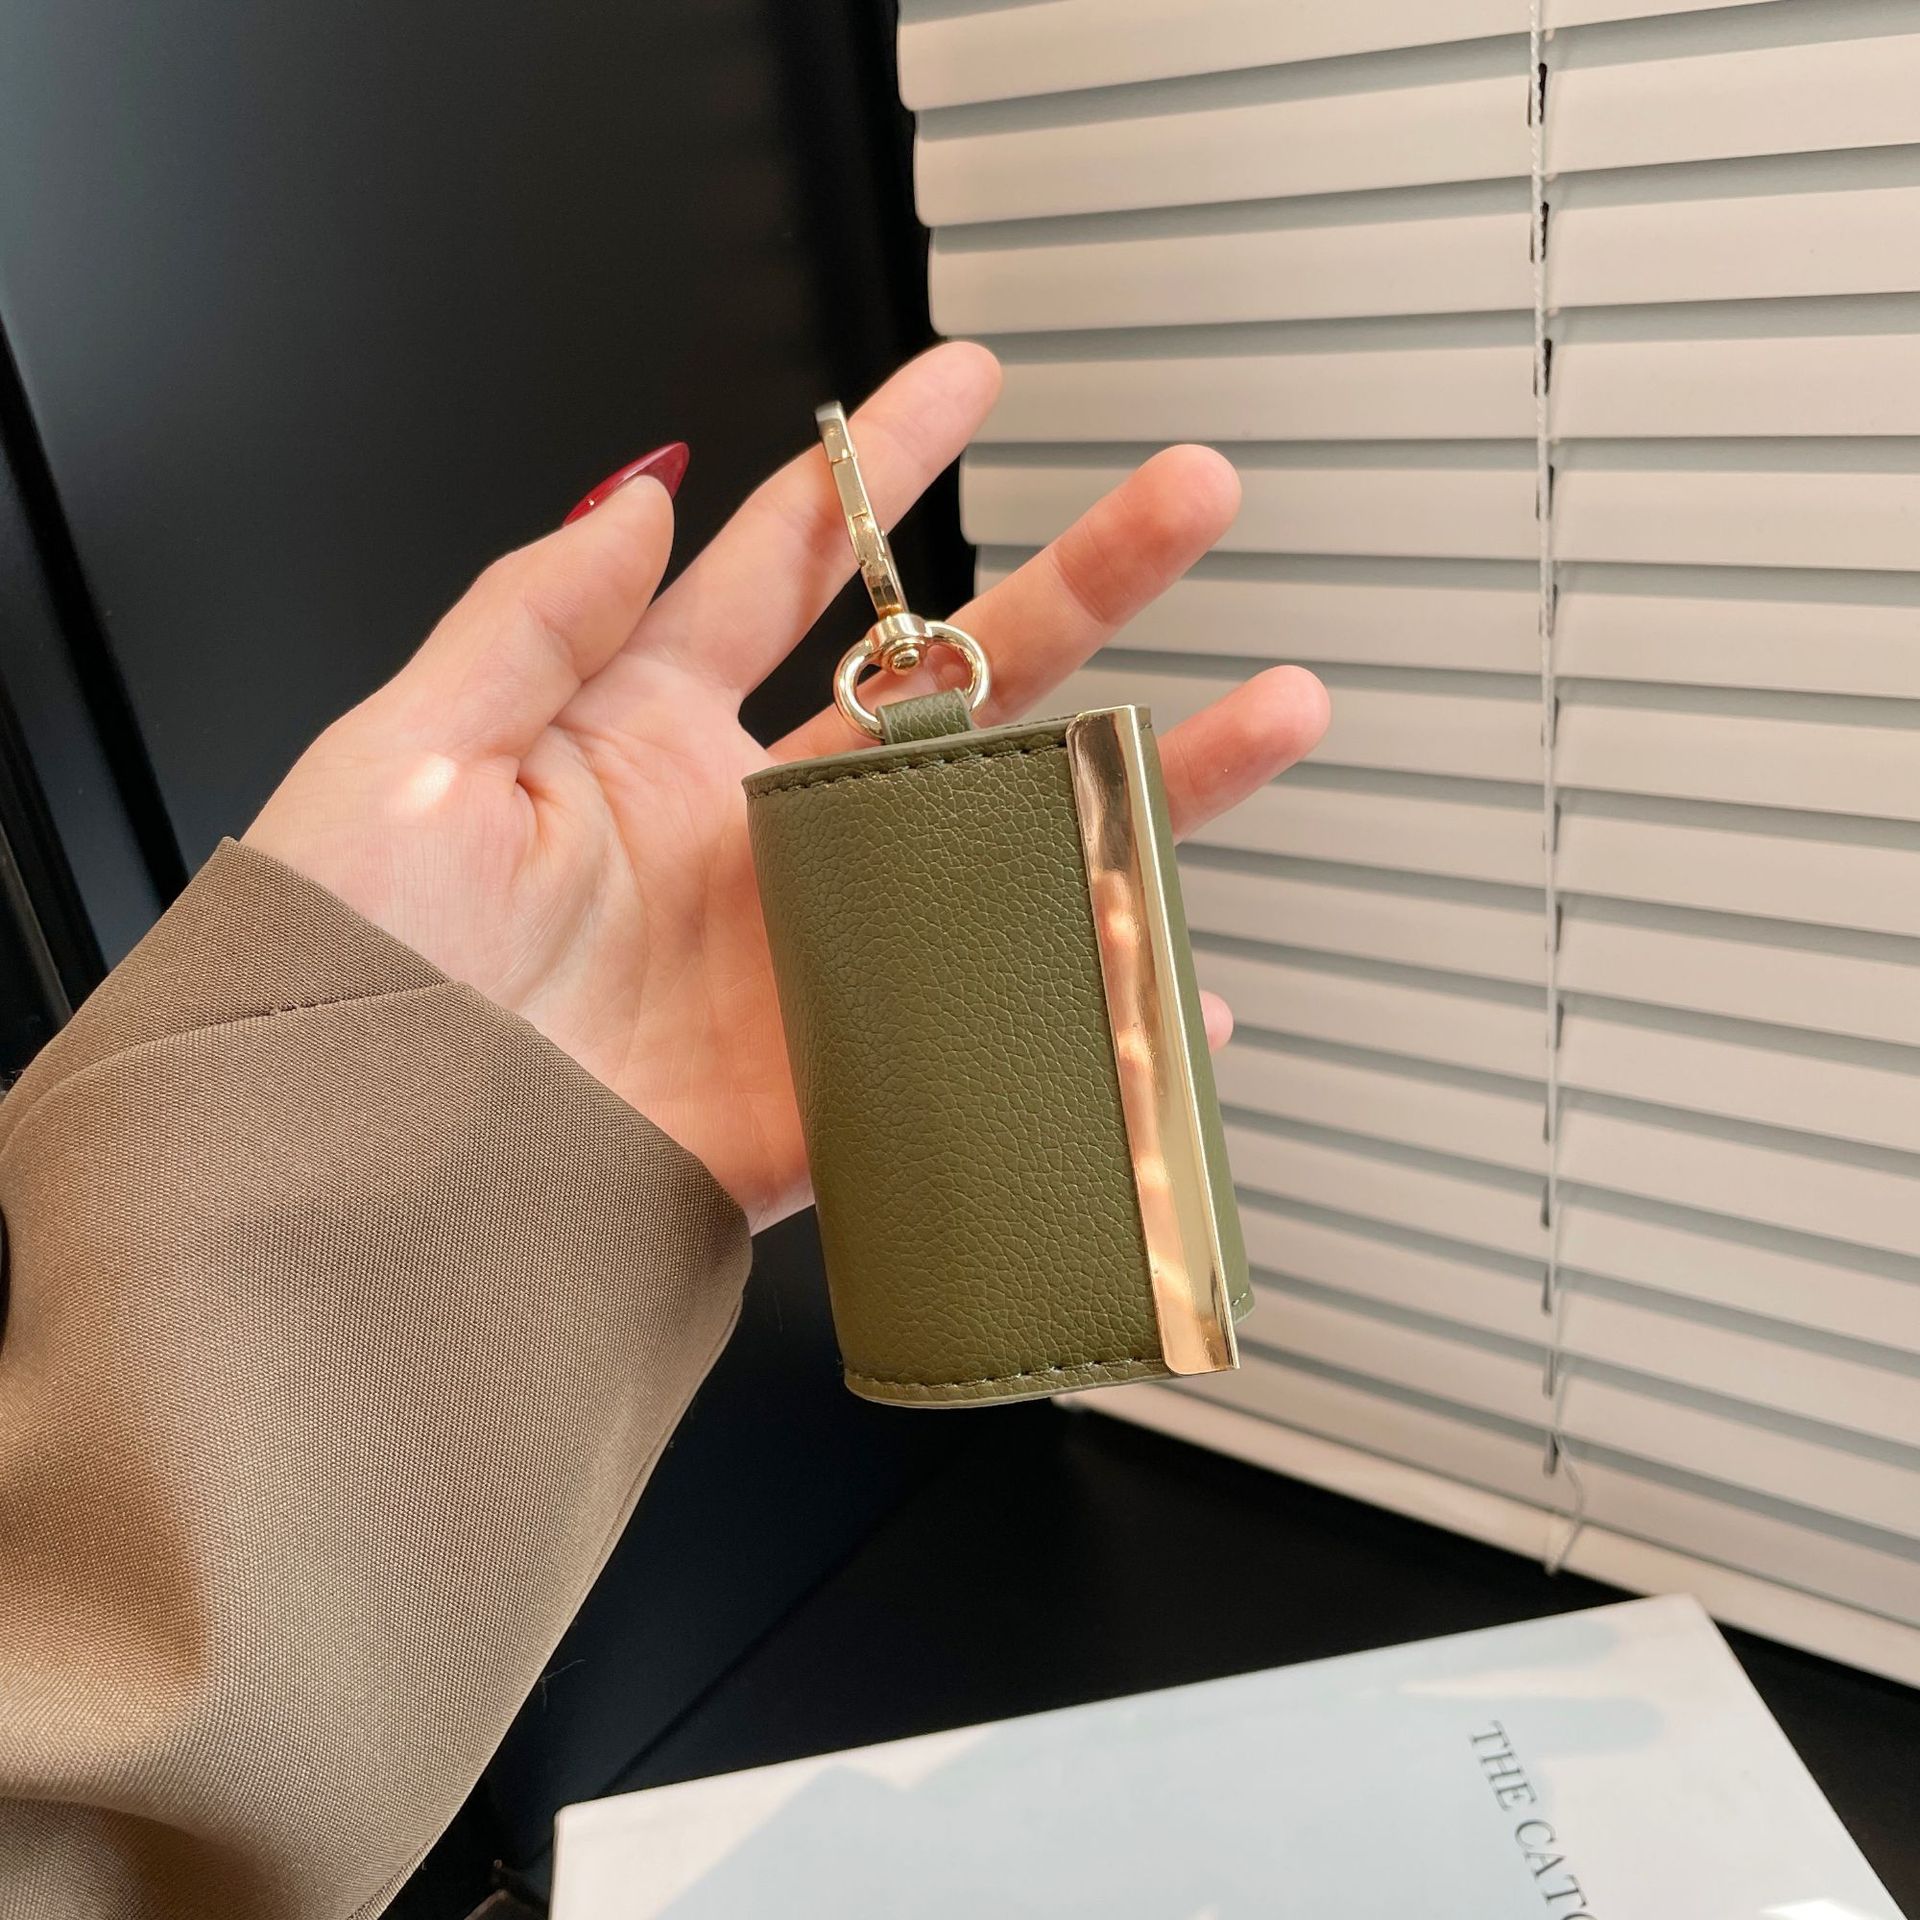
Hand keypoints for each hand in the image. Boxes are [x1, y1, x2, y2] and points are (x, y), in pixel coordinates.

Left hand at [245, 346, 1327, 1229]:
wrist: (360, 1192)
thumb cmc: (343, 981)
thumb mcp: (401, 758)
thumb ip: (529, 618)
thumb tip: (640, 491)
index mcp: (639, 738)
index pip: (790, 568)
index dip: (880, 467)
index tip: (966, 383)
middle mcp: (748, 834)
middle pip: (949, 683)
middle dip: (1079, 583)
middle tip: (1187, 505)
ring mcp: (809, 952)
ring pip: (1007, 843)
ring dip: (1140, 785)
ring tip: (1264, 719)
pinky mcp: (837, 1080)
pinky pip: (990, 1037)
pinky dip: (1094, 1022)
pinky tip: (1179, 991)